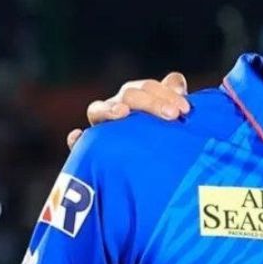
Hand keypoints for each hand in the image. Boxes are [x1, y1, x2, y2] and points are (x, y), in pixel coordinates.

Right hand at [66, 72, 189, 148]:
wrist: (152, 178)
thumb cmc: (165, 144)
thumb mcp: (173, 121)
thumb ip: (175, 100)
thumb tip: (178, 84)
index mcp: (140, 100)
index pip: (150, 87)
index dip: (166, 92)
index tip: (185, 109)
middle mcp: (119, 108)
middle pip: (129, 95)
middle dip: (151, 102)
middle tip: (172, 115)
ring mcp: (102, 127)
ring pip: (98, 109)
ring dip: (110, 108)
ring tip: (122, 112)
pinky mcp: (89, 149)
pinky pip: (78, 143)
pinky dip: (77, 139)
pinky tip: (78, 136)